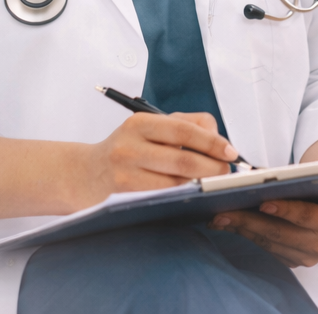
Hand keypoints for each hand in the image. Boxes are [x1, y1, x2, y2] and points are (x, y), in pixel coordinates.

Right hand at [81, 111, 237, 205]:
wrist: (85, 174)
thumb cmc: (127, 149)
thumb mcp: (150, 127)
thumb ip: (185, 125)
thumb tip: (219, 138)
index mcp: (141, 123)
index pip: (185, 130)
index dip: (212, 142)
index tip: (232, 152)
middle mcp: (130, 145)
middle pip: (183, 159)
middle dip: (213, 167)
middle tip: (227, 172)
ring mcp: (125, 171)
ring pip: (176, 181)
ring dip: (199, 182)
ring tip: (211, 181)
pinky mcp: (124, 193)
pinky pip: (163, 195)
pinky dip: (182, 193)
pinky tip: (190, 191)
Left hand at [210, 186, 317, 267]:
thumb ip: (317, 176)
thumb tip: (287, 171)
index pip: (306, 216)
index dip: (285, 210)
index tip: (262, 203)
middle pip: (280, 233)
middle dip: (250, 221)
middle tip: (223, 212)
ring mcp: (306, 258)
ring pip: (269, 243)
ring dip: (242, 229)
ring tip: (219, 217)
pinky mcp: (293, 263)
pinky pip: (266, 249)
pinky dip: (246, 235)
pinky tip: (229, 225)